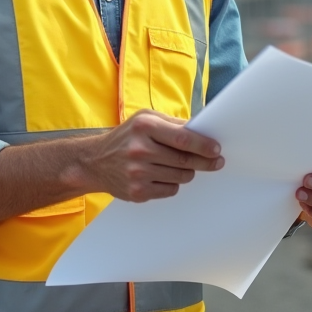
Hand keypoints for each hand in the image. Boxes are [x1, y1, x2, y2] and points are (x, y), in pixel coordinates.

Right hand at [85, 109, 223, 201]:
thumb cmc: (126, 137)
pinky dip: (173, 183)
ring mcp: (137, 173)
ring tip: (181, 165)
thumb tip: (201, 130)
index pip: (183, 138)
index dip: (204, 145)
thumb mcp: (145, 119)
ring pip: (181, 177)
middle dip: (205, 161)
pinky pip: (170, 190)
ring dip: (188, 172)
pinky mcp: (137, 192)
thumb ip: (172, 123)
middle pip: (185, 160)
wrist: (95, 161)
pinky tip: (163, 175)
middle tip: (216, 161)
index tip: (216, 149)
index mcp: (144, 127)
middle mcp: (140, 150)